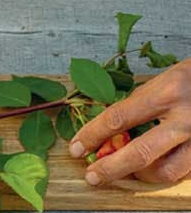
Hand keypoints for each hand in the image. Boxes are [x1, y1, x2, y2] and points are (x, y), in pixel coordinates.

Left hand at [69, 58, 190, 184]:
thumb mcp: (162, 80)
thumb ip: (137, 105)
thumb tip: (109, 130)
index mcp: (166, 93)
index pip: (119, 118)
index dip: (93, 135)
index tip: (76, 148)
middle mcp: (185, 118)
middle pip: (141, 153)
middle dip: (111, 168)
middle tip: (92, 176)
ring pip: (165, 171)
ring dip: (139, 175)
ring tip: (124, 171)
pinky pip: (182, 172)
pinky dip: (162, 172)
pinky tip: (150, 168)